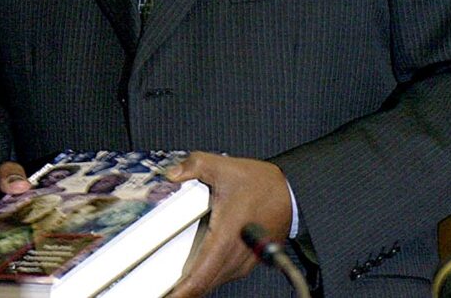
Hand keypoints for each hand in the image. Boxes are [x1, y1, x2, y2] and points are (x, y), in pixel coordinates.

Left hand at [165, 152, 291, 297]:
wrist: (290, 192)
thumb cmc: (261, 184)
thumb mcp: (222, 166)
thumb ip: (193, 166)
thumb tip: (172, 173)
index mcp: (227, 236)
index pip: (201, 276)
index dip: (183, 292)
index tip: (168, 297)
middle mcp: (236, 255)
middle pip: (205, 283)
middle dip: (183, 290)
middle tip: (160, 289)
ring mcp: (243, 261)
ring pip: (213, 281)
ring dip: (195, 283)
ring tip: (172, 285)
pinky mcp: (246, 261)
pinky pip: (222, 274)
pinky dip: (206, 275)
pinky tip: (192, 270)